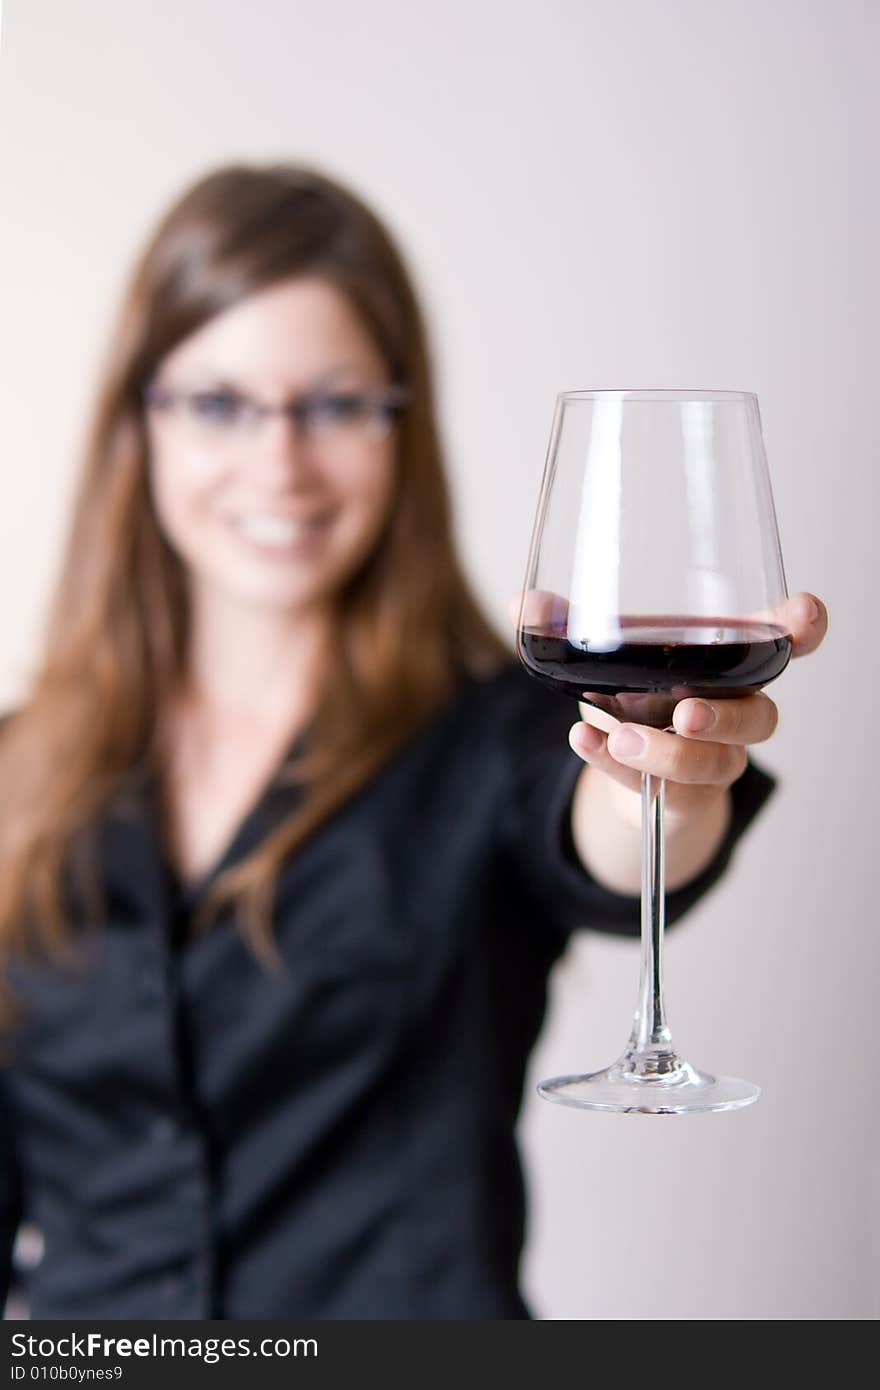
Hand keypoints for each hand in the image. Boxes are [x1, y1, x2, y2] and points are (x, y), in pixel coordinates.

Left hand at [508, 590, 827, 824]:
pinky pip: (664, 792)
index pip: (782, 643)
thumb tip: (525, 605)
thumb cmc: (637, 693)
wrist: (629, 767)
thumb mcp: (607, 655)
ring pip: (715, 764)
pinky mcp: (685, 798)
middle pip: (759, 716)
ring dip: (668, 753)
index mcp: (728, 662)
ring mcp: (715, 758)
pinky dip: (618, 769)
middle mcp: (734, 709)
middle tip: (685, 712)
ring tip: (622, 739)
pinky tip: (586, 744)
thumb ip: (567, 627)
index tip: (803, 614)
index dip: (801, 630)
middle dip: (726, 715)